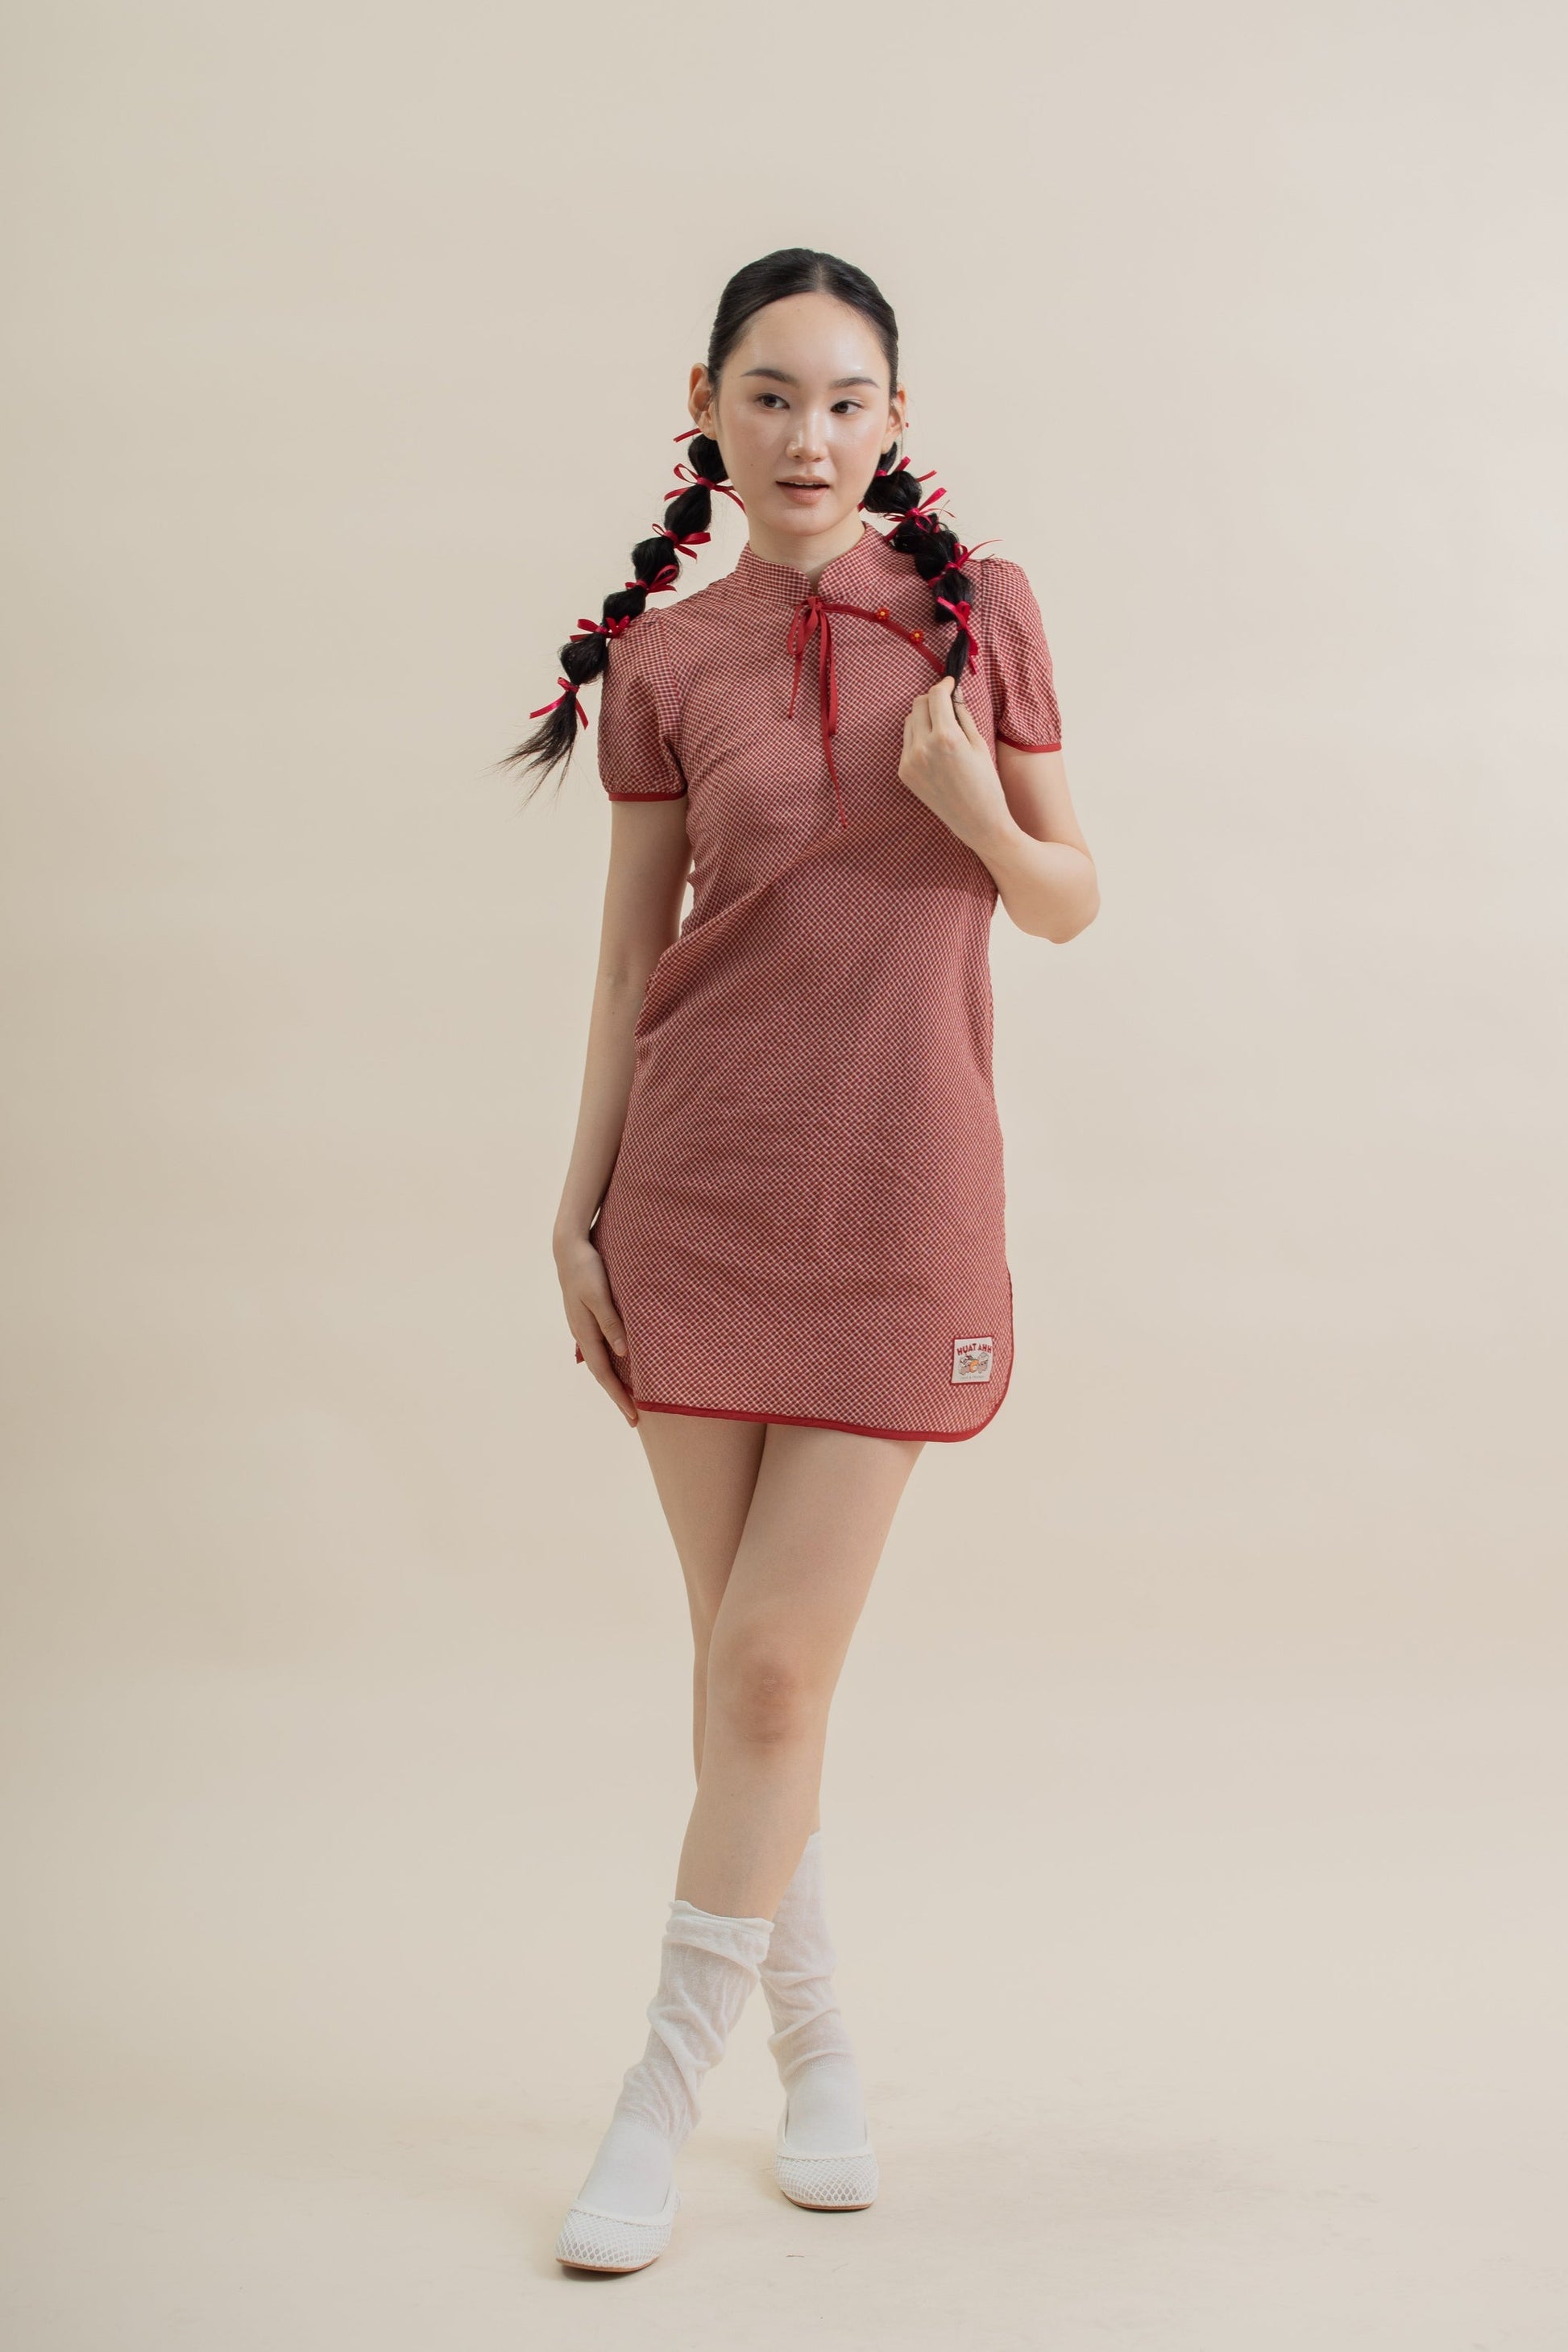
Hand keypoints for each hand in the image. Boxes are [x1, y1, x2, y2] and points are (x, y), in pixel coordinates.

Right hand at [556, 1233, 638, 1427]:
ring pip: (600, 1362)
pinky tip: (620, 1365)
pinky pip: (600, 1348)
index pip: (604, 1374)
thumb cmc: (586, 1268)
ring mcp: (583, 1327)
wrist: (568, 1248)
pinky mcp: (587, 1318)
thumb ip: (611, 1321)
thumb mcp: (599, 1294)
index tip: (633, 1416)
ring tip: (628, 1399)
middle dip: (617, 1396)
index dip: (619, 1396)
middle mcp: (582, 1334)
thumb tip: (623, 1353)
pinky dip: (611, 1364)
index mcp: (585, 1332)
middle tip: (634, 1418)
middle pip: (601, 1373)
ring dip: (614, 1382)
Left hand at [898, 675, 1009, 848]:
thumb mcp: (979, 743)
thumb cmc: (985, 783)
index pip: (936, 695)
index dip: (944, 684)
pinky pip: (907, 742)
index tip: (950, 683)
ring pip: (910, 721)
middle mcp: (923, 747)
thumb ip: (962, 714)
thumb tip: (953, 691)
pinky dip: (919, 737)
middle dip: (933, 699)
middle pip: (919, 704)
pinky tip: (936, 750)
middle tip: (948, 706)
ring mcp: (910, 761)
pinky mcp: (904, 772)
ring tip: (943, 729)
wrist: (977, 822)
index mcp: (946, 737)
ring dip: (924, 717)